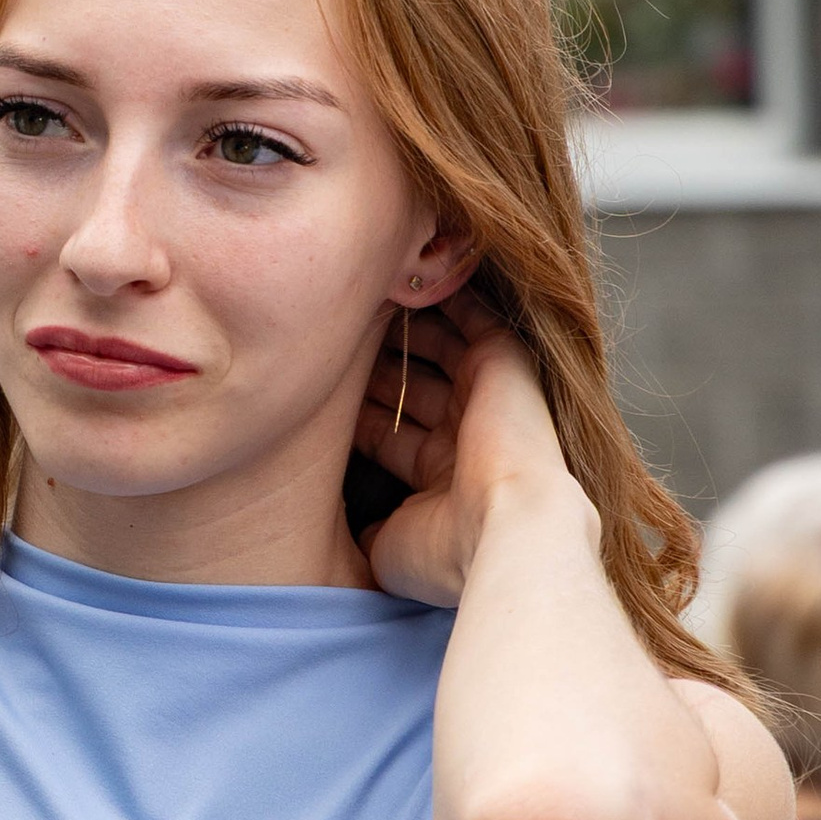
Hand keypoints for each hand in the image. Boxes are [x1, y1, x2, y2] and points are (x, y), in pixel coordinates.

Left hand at [354, 288, 582, 605]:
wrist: (503, 529)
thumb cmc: (446, 549)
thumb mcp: (387, 545)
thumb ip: (367, 527)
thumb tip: (349, 533)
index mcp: (441, 479)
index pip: (390, 432)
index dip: (357, 412)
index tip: (316, 387)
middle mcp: (465, 436)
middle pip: (409, 385)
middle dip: (372, 362)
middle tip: (331, 333)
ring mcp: (486, 397)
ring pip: (435, 346)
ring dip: (400, 324)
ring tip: (358, 294)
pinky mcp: (504, 361)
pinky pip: (472, 313)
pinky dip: (444, 293)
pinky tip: (406, 270)